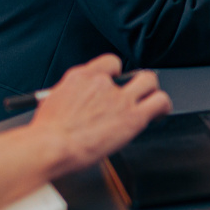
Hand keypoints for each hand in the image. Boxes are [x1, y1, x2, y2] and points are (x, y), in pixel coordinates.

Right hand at [30, 54, 171, 173]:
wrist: (50, 146)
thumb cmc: (47, 133)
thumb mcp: (52, 102)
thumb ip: (71, 97)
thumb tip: (74, 103)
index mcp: (80, 77)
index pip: (109, 63)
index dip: (115, 74)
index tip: (115, 84)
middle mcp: (102, 83)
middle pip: (132, 72)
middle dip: (136, 83)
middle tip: (135, 97)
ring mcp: (120, 98)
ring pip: (150, 82)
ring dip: (151, 92)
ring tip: (149, 104)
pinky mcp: (133, 116)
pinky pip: (160, 102)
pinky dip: (163, 107)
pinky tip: (159, 114)